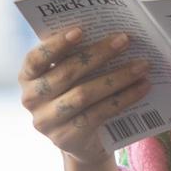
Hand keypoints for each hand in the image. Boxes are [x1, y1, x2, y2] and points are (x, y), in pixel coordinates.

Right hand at [19, 28, 151, 165]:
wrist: (83, 140)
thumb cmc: (77, 94)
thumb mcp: (71, 76)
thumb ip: (78, 56)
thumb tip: (111, 33)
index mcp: (28, 77)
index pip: (36, 58)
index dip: (56, 44)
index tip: (80, 30)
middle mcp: (31, 99)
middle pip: (66, 74)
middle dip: (98, 54)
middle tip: (125, 40)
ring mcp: (47, 121)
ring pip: (84, 94)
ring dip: (117, 78)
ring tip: (142, 66)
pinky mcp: (66, 137)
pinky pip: (98, 113)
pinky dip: (124, 98)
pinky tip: (142, 87)